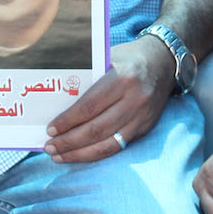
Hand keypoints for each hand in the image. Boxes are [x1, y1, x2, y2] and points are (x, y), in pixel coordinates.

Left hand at [43, 35, 174, 162]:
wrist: (164, 61)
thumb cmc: (128, 57)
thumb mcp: (108, 58)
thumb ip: (87, 77)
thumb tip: (55, 101)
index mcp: (122, 79)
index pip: (90, 106)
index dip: (68, 121)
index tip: (50, 130)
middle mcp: (135, 100)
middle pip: (97, 129)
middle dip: (69, 142)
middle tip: (49, 147)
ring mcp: (142, 117)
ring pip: (108, 144)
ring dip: (80, 154)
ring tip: (59, 156)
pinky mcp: (145, 128)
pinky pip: (118, 146)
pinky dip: (97, 153)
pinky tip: (80, 155)